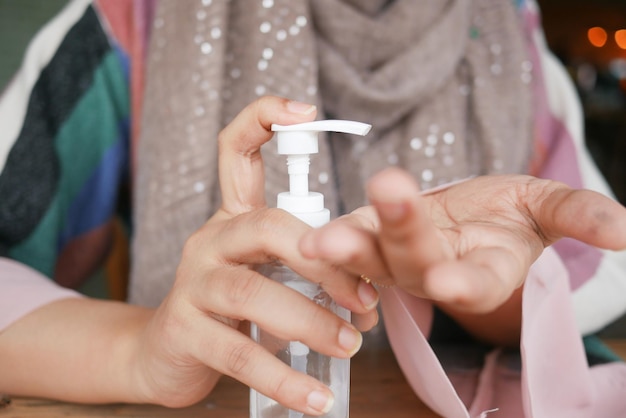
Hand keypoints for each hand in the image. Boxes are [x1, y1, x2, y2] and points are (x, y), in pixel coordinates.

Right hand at [134, 97, 378, 412]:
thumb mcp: (265, 273)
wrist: (166, 354)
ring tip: (350, 344)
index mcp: (233, 219)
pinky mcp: (184, 330)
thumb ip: (308, 268)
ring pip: (251, 291)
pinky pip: (239, 353)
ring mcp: (191, 283)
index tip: (304, 112)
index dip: (263, 120)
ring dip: (311, 321)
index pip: (236, 151)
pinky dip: (284, 378)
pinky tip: (317, 399)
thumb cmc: (230, 308)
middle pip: (264, 225)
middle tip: (365, 298)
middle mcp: (210, 241)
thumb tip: (371, 288)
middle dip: (323, 259)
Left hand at [300, 168, 625, 343]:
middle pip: (417, 258)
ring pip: (372, 254)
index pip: (477, 282)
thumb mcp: (546, 208)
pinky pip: (347, 236)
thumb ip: (579, 215)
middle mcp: (437, 271)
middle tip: (390, 192)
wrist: (467, 219)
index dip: (465, 282)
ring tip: (319, 241)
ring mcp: (397, 257)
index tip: (450, 282)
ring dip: (348, 246)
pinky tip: (305, 237)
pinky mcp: (368, 236)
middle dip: (403, 230)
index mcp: (486, 271)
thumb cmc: (508, 217)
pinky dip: (330, 237)